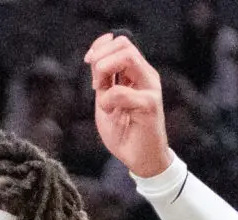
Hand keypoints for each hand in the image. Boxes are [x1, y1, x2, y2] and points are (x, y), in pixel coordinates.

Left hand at [85, 33, 171, 177]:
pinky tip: (109, 112)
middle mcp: (146, 76)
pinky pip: (122, 92)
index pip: (121, 42)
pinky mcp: (149, 105)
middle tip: (95, 83)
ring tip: (100, 91)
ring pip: (128, 58)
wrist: (140, 159)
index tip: (87, 61)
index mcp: (136, 73)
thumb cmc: (124, 131)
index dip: (100, 46)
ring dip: (105, 71)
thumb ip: (102, 79)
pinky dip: (108, 100)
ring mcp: (150, 89)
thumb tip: (93, 56)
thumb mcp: (106, 100)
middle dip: (101, 58)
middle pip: (124, 45)